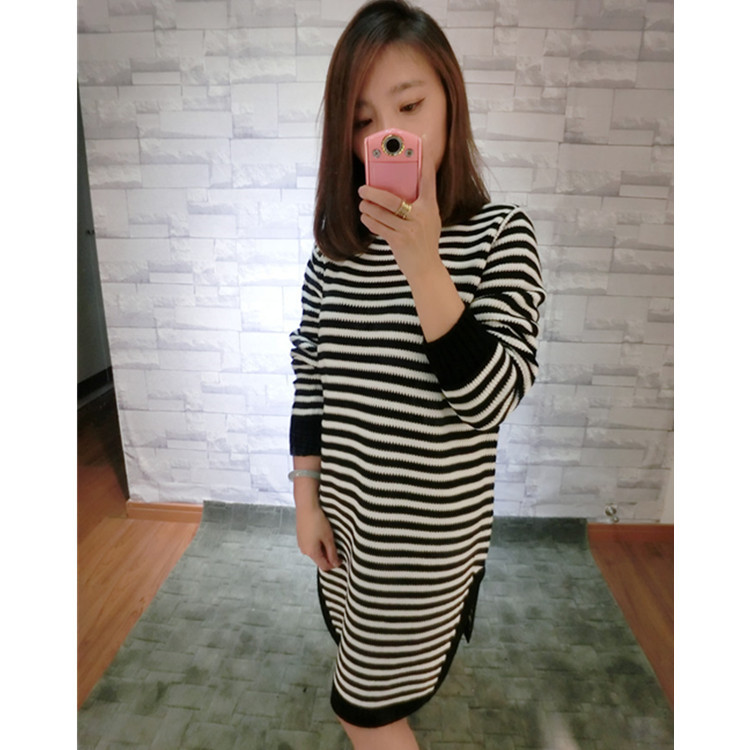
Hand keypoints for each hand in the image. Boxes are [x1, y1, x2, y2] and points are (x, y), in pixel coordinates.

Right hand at [296, 501, 341, 571]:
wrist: (306, 507)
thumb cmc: (317, 521)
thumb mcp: (328, 538)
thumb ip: (332, 553)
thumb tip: (336, 564)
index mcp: (311, 553)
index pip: (324, 566)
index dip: (334, 564)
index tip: (342, 558)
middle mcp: (304, 550)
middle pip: (319, 559)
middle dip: (329, 556)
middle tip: (337, 546)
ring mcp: (301, 544)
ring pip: (315, 552)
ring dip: (323, 549)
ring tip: (330, 538)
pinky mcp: (300, 537)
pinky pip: (311, 545)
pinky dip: (318, 543)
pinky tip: (322, 534)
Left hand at [358, 146, 442, 283]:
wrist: (426, 268)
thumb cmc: (424, 241)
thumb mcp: (428, 220)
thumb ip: (418, 204)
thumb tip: (395, 188)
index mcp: (430, 207)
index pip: (428, 180)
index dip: (424, 162)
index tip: (420, 143)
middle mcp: (421, 216)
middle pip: (392, 198)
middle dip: (373, 192)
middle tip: (363, 188)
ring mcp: (410, 229)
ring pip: (381, 213)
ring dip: (367, 208)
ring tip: (362, 205)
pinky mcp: (400, 241)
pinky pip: (379, 227)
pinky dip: (369, 221)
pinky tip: (365, 218)